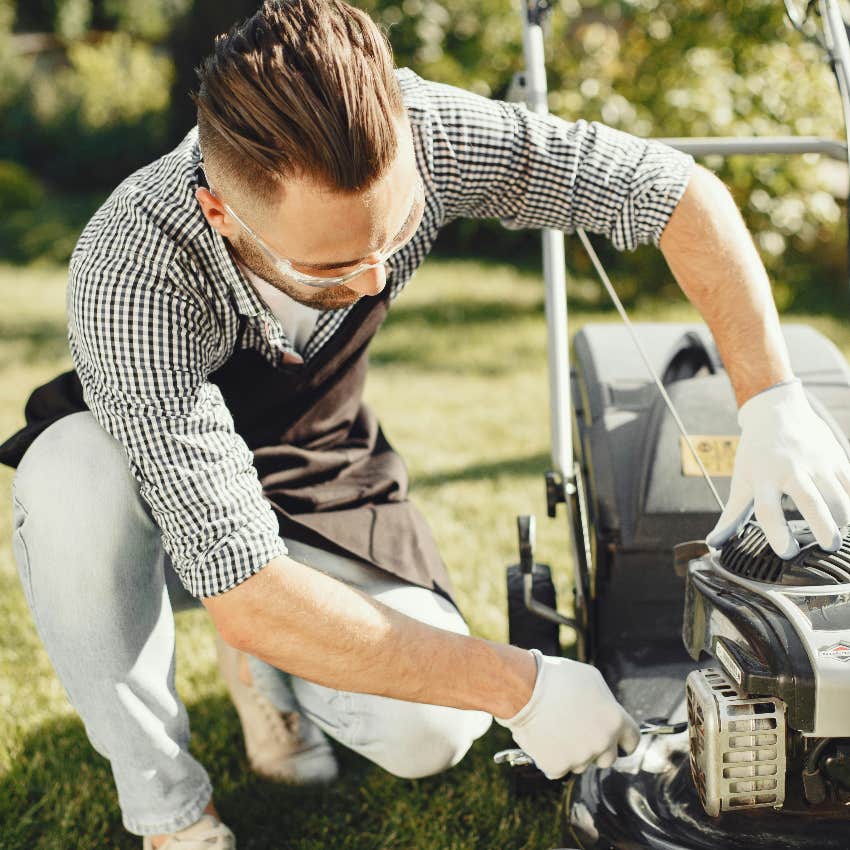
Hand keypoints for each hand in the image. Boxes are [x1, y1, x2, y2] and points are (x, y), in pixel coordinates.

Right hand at [495, 650, 639, 779]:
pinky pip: (558, 768)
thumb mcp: (591, 679)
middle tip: (577, 732)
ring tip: (554, 727)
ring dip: (571, 751)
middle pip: (608, 758)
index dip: (624, 740)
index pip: (632, 741)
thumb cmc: (556, 678)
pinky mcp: (557, 767)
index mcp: (614, 720)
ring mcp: (580, 757)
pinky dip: (551, 758)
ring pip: (581, 763)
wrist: (524, 688)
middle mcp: (602, 742)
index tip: (618, 742)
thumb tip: (606, 712)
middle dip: (596, 748)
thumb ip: (605, 701)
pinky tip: (543, 738)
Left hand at [707, 379, 849, 557]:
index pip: (768, 509)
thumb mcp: (742, 479)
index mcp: (763, 476)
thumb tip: (713, 543)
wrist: (777, 411)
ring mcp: (817, 462)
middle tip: (828, 547)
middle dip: (823, 527)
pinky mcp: (836, 457)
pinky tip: (848, 517)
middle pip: (811, 502)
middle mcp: (791, 469)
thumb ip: (732, 514)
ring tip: (837, 535)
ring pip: (838, 496)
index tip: (786, 552)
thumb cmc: (756, 453)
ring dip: (842, 519)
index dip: (777, 533)